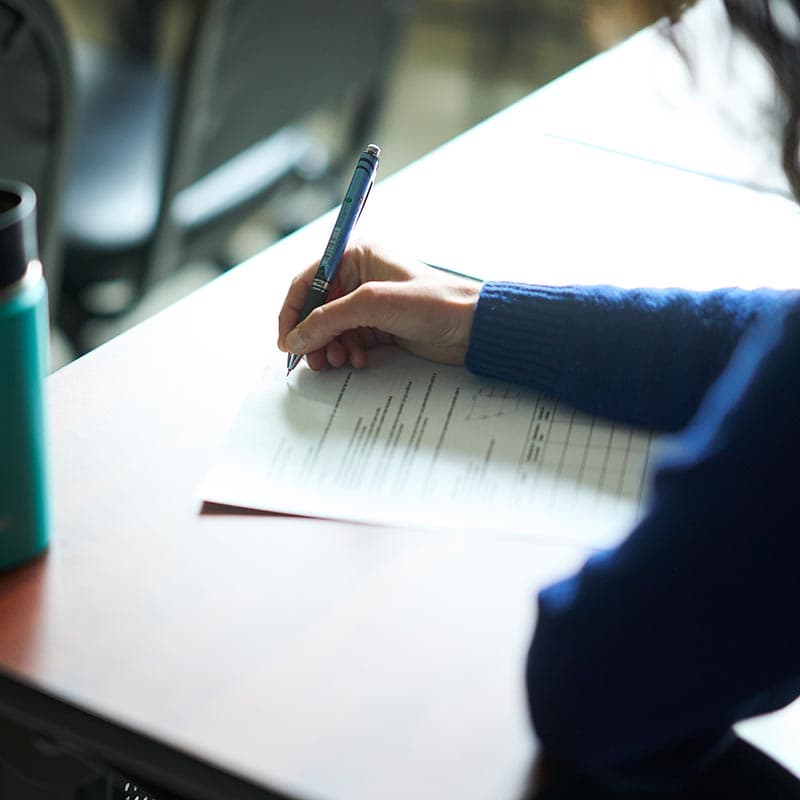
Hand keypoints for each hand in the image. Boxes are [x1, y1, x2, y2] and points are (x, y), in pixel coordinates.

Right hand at [277, 241, 480, 369]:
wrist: (472, 327)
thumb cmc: (434, 301)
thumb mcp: (372, 304)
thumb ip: (328, 319)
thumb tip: (295, 337)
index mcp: (355, 256)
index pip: (308, 281)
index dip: (292, 311)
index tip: (286, 340)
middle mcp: (359, 278)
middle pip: (317, 310)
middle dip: (312, 336)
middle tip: (311, 359)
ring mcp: (369, 305)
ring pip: (331, 330)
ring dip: (328, 348)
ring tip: (336, 361)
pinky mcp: (380, 328)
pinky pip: (349, 342)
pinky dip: (347, 353)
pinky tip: (357, 360)